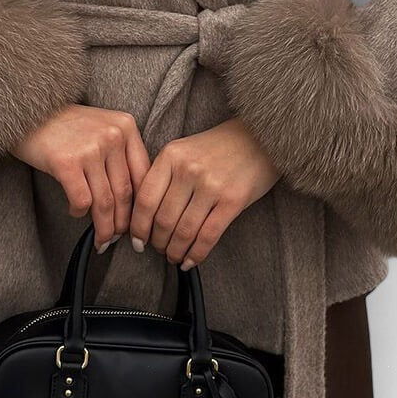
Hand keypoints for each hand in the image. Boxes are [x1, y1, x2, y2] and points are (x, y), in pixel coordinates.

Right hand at [10, 103, 150, 252]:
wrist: (26, 110)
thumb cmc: (64, 124)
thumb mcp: (101, 127)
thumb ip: (120, 153)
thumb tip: (132, 200)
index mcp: (126, 126)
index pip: (144, 175)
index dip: (142, 206)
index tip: (138, 223)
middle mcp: (112, 136)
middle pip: (125, 193)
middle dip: (123, 223)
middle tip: (118, 238)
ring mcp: (90, 149)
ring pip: (105, 203)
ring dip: (104, 228)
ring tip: (102, 239)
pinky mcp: (66, 163)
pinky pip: (82, 201)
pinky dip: (79, 213)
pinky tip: (75, 212)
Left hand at [128, 117, 280, 269]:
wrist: (260, 136)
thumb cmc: (218, 148)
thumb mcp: (183, 151)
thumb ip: (163, 177)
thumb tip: (144, 218)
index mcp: (171, 155)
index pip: (145, 200)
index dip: (138, 227)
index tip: (136, 241)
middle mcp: (188, 169)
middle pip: (163, 220)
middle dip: (158, 243)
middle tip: (159, 250)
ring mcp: (211, 185)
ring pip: (184, 231)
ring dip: (175, 251)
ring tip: (174, 256)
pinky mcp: (233, 200)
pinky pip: (208, 236)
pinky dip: (196, 254)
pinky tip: (191, 260)